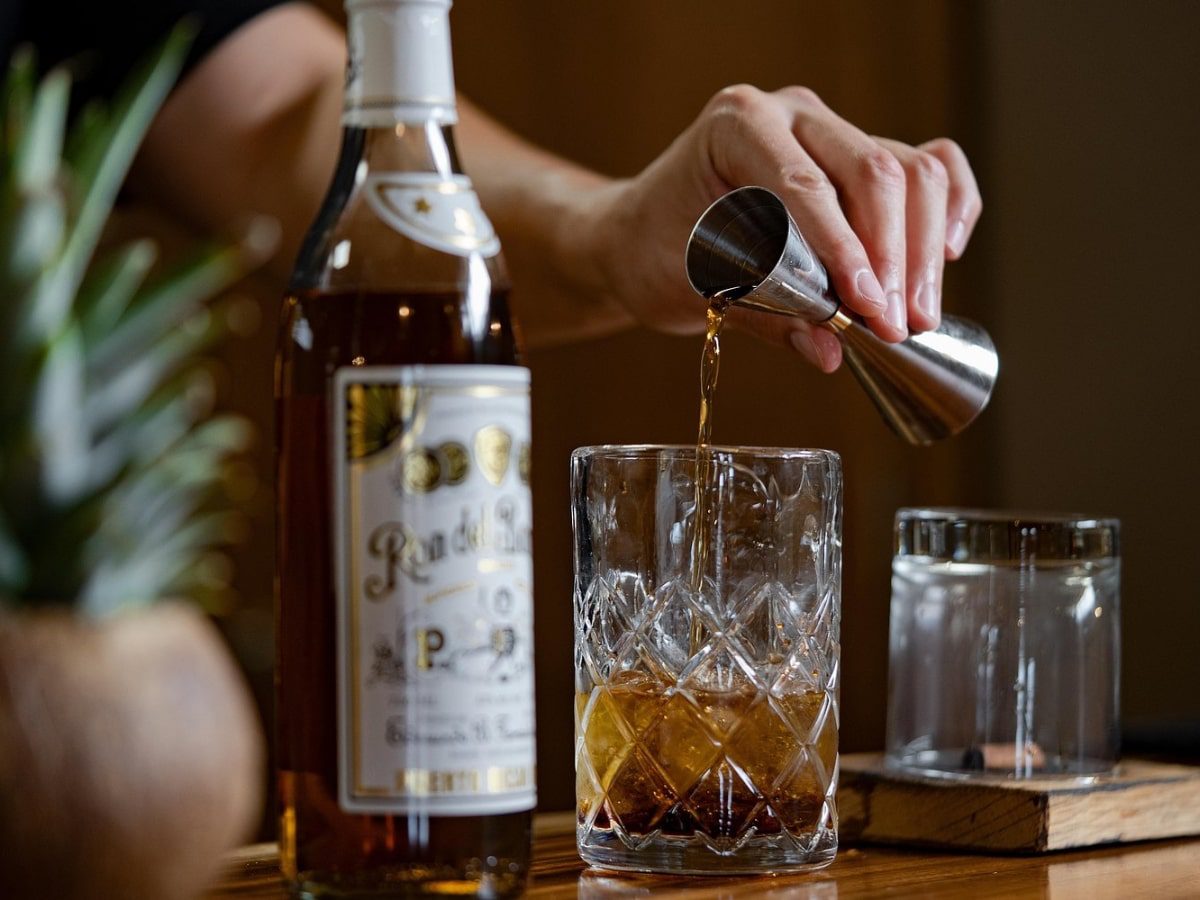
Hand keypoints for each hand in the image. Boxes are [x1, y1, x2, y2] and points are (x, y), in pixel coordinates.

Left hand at [587, 84, 981, 371]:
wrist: (643, 234)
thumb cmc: (658, 251)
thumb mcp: (695, 287)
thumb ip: (766, 316)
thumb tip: (830, 352)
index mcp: (738, 125)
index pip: (805, 183)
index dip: (844, 248)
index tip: (867, 307)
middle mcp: (792, 114)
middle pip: (874, 170)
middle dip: (893, 256)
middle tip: (898, 325)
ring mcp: (831, 131)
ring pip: (912, 171)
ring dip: (924, 249)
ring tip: (917, 316)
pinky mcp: (861, 157)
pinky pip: (930, 166)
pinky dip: (951, 207)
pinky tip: (950, 254)